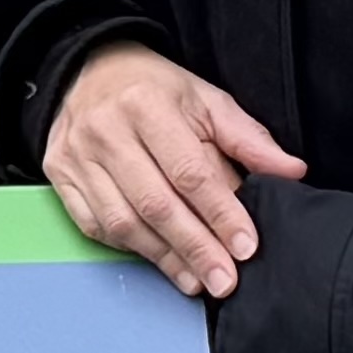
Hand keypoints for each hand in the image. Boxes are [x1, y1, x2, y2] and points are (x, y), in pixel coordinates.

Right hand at [41, 41, 306, 299]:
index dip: (220, 212)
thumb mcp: (205, 101)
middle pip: (155, 203)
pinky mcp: (59, 177)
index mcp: (146, 105)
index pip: (189, 170)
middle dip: (195, 247)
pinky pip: (96, 226)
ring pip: (123, 221)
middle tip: (224, 280)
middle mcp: (105, 131)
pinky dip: (131, 249)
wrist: (87, 72)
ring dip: (165, 257)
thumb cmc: (154, 91)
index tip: (246, 246)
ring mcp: (77, 157)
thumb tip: (292, 172)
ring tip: (197, 280)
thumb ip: (248, 139)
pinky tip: (161, 260)